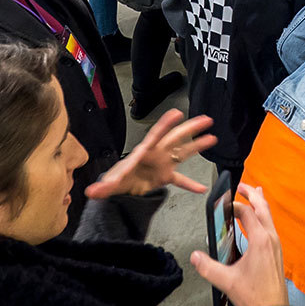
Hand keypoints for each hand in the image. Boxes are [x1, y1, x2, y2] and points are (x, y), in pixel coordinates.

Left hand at [85, 110, 216, 198]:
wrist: (121, 187)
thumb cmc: (117, 179)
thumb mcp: (111, 183)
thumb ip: (103, 187)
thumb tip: (92, 192)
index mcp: (144, 152)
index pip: (156, 135)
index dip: (166, 124)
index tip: (177, 113)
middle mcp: (156, 154)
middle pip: (175, 137)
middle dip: (190, 128)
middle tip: (205, 119)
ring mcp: (163, 163)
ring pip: (183, 151)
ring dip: (198, 145)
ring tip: (212, 138)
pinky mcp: (165, 176)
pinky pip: (181, 179)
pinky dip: (190, 184)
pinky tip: (201, 188)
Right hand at [190, 184, 287, 305]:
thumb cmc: (254, 296)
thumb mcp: (226, 281)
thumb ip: (208, 267)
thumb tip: (194, 256)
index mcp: (260, 240)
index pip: (247, 213)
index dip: (236, 206)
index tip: (225, 205)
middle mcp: (271, 239)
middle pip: (263, 208)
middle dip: (253, 195)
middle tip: (243, 185)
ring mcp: (276, 245)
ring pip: (269, 217)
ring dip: (261, 204)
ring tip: (255, 193)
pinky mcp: (277, 252)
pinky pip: (271, 227)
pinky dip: (264, 217)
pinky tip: (259, 222)